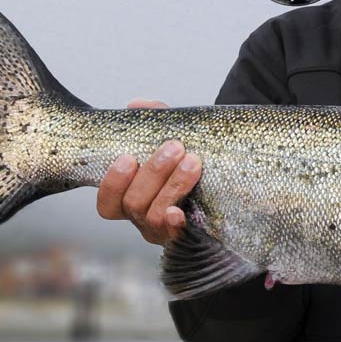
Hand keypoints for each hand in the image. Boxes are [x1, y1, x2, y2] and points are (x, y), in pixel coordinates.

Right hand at [96, 99, 202, 245]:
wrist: (232, 173)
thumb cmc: (191, 156)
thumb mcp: (174, 135)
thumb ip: (155, 119)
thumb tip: (137, 105)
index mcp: (132, 197)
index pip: (108, 202)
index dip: (112, 183)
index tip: (128, 158)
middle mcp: (144, 218)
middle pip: (134, 204)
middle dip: (153, 173)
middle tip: (174, 147)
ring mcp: (165, 230)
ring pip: (155, 215)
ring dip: (172, 186)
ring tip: (192, 162)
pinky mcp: (188, 237)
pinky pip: (176, 236)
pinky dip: (174, 224)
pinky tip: (179, 212)